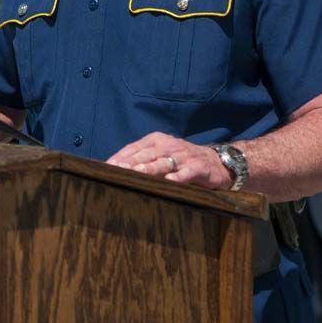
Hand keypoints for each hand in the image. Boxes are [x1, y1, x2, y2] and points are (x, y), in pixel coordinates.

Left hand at [106, 132, 232, 189]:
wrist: (216, 162)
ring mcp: (184, 155)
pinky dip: (178, 177)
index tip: (105, 167)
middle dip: (130, 163)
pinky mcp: (198, 167)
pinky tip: (170, 182)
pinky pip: (187, 172)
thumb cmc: (182, 161)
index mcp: (156, 140)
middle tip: (115, 171)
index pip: (134, 148)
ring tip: (136, 174)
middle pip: (146, 155)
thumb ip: (143, 161)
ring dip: (149, 168)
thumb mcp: (162, 156)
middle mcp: (168, 145)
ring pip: (163, 162)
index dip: (120, 157)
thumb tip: (115, 171)